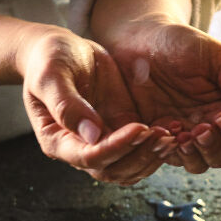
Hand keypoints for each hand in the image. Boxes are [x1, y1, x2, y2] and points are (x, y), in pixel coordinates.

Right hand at [20, 29, 177, 183]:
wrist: (60, 50)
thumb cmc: (49, 60)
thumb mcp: (52, 76)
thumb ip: (67, 105)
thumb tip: (91, 135)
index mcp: (56, 139)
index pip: (89, 156)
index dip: (116, 147)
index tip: (140, 128)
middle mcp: (78, 147)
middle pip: (112, 169)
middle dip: (139, 155)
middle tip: (163, 135)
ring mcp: (101, 141)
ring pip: (128, 167)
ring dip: (150, 156)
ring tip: (170, 136)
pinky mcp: (118, 130)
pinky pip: (138, 151)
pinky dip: (155, 148)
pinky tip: (171, 132)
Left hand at [107, 22, 220, 173]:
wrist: (136, 38)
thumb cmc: (178, 42)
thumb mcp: (215, 57)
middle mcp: (206, 126)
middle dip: (216, 148)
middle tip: (201, 129)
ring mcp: (179, 134)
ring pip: (197, 164)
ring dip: (194, 155)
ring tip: (183, 136)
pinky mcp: (152, 138)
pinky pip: (163, 157)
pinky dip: (165, 150)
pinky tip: (159, 133)